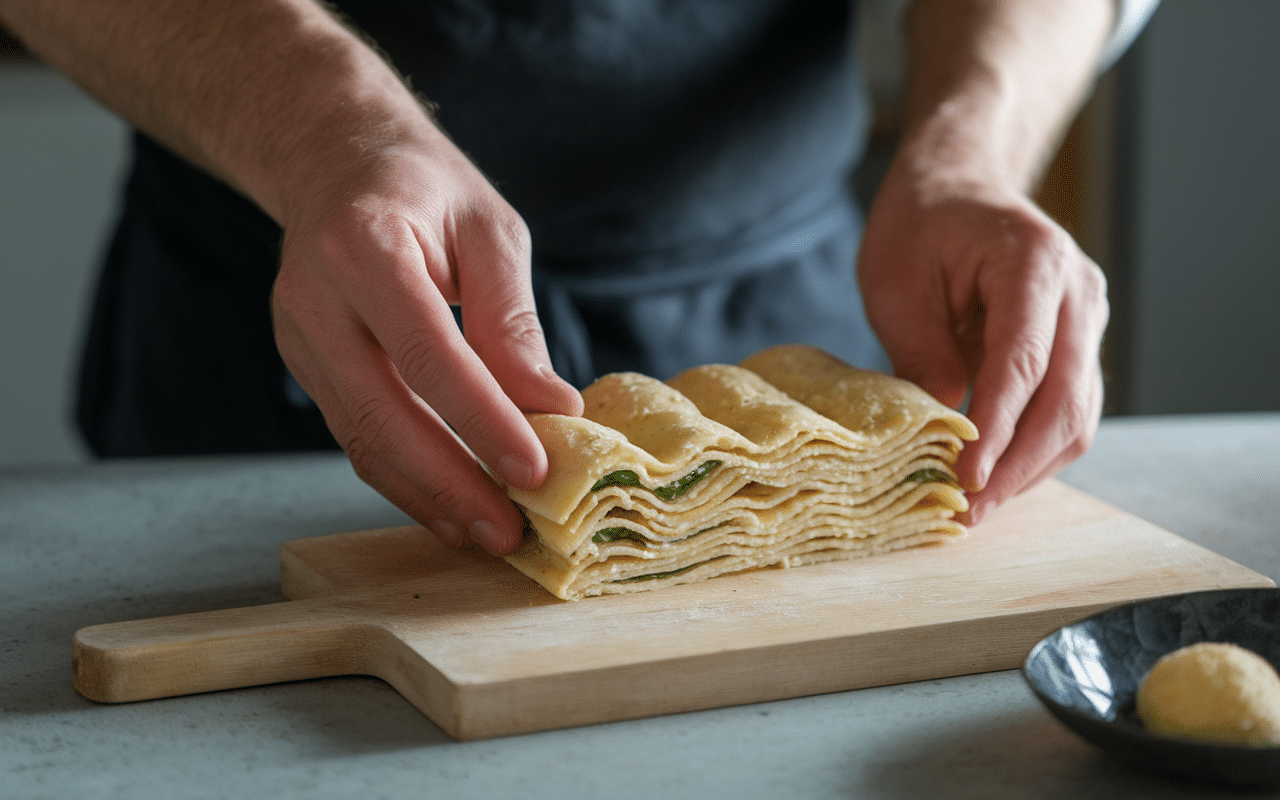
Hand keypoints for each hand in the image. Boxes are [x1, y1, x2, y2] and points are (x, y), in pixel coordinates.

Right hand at [270, 130, 582, 555]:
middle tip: (511, 532)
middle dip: (453, 484)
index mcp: (363, 246)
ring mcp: (299, 337)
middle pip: (384, 414)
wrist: (334, 161)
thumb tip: (551, 407)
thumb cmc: (423, 186)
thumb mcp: (489, 230)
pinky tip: (448, 508)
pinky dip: (404, 479)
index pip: (428, 354)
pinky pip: (355, 434)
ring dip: (427, 496)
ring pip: (362, 439)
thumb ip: (512, 320)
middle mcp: (314, 297)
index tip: (536, 471)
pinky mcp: (305, 367)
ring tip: (486, 534)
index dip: (482, 421)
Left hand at [857, 176, 1107, 524]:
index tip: (966, 479)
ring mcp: (1087, 321)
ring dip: (1030, 468)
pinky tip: (995, 477)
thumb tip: (944, 423)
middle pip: (1065, 401)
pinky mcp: (1078, 346)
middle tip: (968, 511)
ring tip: (977, 506)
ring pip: (1077, 416)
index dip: (999, 431)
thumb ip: (921, 349)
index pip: (1024, 363)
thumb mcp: (896, 282)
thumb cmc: (921, 225)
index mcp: (1035, 264)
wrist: (959, 185)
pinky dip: (1035, 450)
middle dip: (1017, 467)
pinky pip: (1069, 410)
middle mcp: (1078, 293)